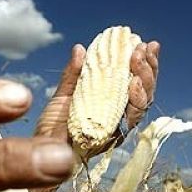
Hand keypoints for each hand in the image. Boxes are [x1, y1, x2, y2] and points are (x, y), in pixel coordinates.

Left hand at [36, 41, 159, 146]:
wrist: (43, 148)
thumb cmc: (53, 125)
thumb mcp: (63, 94)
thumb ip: (73, 74)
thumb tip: (80, 48)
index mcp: (111, 102)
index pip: (134, 81)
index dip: (143, 63)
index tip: (144, 43)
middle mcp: (119, 115)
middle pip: (144, 91)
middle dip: (147, 68)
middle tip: (142, 48)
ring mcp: (119, 126)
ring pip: (143, 103)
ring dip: (144, 79)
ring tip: (138, 60)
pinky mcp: (115, 137)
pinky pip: (131, 119)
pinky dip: (135, 100)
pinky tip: (133, 84)